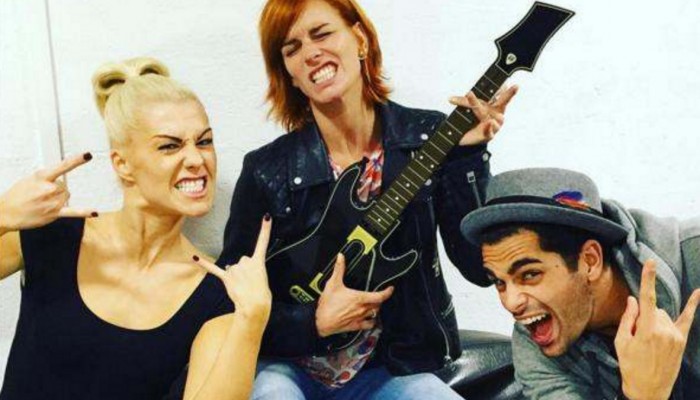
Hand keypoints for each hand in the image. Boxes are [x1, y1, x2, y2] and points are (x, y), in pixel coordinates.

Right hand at [0, 152, 96, 232]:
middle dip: (55, 190)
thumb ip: (46, 178)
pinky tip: (95, 212)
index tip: (88, 155)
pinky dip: (84, 212)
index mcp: (41, 177)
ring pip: (66, 196)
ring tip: (41, 203)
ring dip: (58, 199)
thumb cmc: (17, 195)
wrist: (5, 213)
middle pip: (64, 186)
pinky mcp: (54, 214)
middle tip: (39, 196)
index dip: (76, 160)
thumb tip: (60, 183)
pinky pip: (73, 212)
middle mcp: (48, 189)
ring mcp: (52, 202)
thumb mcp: (29, 179)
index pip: (62, 166)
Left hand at [194, 216, 271, 327]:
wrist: (254, 306)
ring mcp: (236, 269)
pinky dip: (204, 264)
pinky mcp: (226, 277)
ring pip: (233, 268)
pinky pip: (214, 269)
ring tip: (242, 287)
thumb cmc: (261, 295)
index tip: (266, 217)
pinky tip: (195, 258)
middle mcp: (246, 262)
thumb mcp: (263, 279)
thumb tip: (237, 271)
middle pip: (243, 261)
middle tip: (250, 282)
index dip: (265, 229)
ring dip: (236, 277)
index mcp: (258, 262)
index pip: (263, 242)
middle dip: (245, 271)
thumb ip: (252, 270)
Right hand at [315, 254, 393, 337]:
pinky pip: (369, 325)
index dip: (388, 292)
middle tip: (378, 295)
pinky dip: (371, 321)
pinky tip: (369, 319)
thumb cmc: (327, 305)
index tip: (390, 289)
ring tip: (373, 305)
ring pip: (375, 313)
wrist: (321, 322)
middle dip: (380, 299)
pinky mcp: (355, 326)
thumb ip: (338, 269)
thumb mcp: (332, 283)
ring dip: (375, 309)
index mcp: (359, 298)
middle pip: (378, 304)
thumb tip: (341, 258)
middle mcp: (362, 309)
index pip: (380, 296)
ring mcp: (360, 318)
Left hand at [449, 85, 517, 145]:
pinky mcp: (489, 136)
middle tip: (516, 86)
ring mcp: (495, 126)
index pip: (502, 95)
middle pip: (503, 102)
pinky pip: (490, 131)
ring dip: (485, 113)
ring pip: (493, 117)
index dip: (509, 90)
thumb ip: (463, 102)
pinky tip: (489, 123)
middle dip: (509, 94)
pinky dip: (488, 127)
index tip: (516, 84)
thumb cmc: (472, 120)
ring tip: (480, 111)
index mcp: (495, 106)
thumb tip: (450, 98)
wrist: (467, 138)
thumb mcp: (468, 108)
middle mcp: (498, 115)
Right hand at [615, 260, 699, 399]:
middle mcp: (665, 330)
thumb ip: (627, 319)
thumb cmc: (630, 366)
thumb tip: (633, 299)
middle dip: (644, 316)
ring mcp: (676, 336)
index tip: (650, 263)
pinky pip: (687, 319)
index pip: (647, 298)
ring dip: (655, 321)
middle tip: (637, 337)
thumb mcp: (621, 343)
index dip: (648, 279)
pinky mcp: (682, 341)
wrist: (648, 391)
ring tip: (648, 343)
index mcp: (646, 330)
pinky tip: (698, 292)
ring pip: (664, 316)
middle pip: (653, 310)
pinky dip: (692, 305)